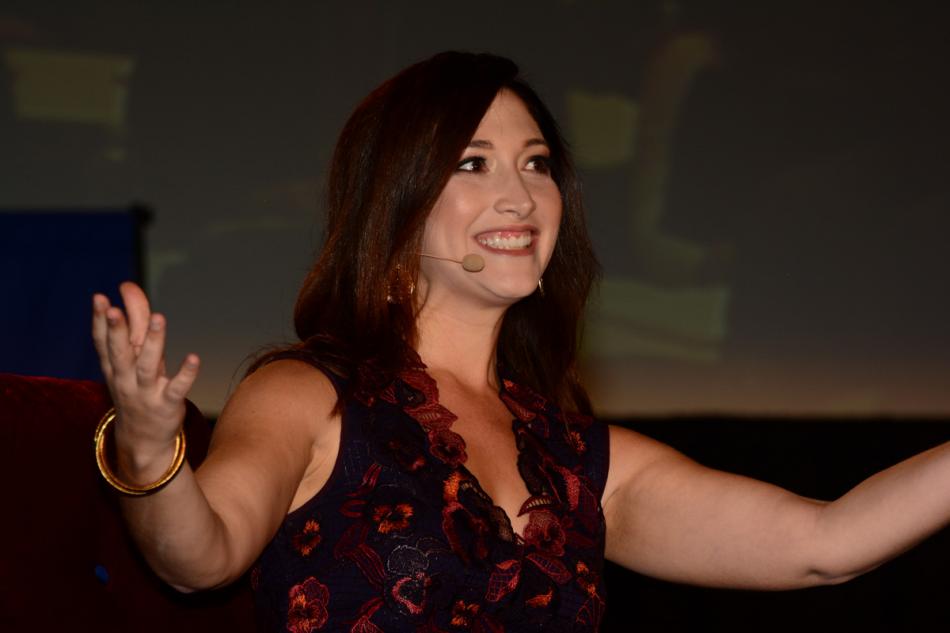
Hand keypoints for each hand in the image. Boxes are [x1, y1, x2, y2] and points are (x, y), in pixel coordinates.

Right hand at [91, 282, 199, 473]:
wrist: (142, 440)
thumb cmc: (137, 389)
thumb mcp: (132, 359)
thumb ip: (134, 323)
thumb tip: (128, 286)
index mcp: (115, 368)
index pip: (103, 343)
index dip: (99, 321)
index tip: (98, 298)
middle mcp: (127, 379)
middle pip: (120, 352)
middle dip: (117, 331)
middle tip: (113, 309)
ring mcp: (147, 392)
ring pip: (148, 365)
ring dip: (154, 342)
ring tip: (159, 318)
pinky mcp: (169, 404)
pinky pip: (177, 388)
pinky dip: (186, 374)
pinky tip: (194, 358)